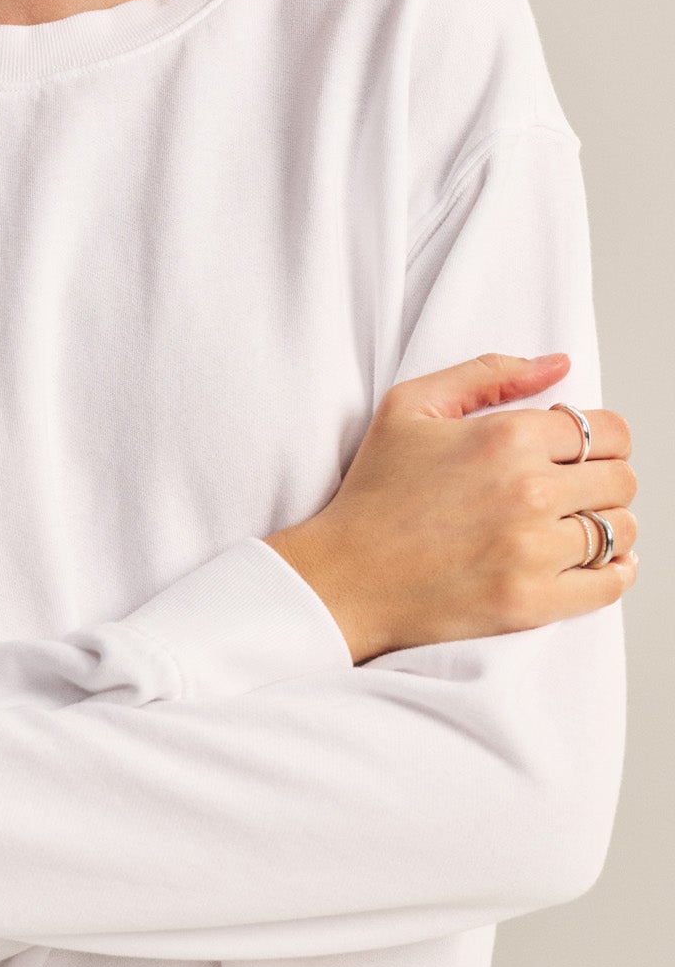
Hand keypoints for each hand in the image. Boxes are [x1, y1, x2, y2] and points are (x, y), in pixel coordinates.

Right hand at [267, 352, 638, 663]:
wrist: (345, 575)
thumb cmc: (374, 492)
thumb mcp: (410, 406)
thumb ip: (487, 374)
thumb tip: (557, 364)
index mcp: (505, 437)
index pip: (607, 431)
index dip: (601, 437)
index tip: (579, 451)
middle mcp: (528, 491)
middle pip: (622, 479)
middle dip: (605, 479)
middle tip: (576, 488)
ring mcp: (533, 551)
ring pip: (620, 530)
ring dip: (609, 524)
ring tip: (577, 524)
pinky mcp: (532, 603)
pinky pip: (608, 585)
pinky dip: (616, 572)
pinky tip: (600, 563)